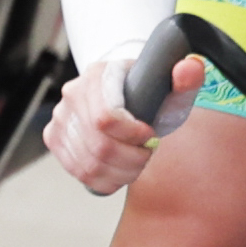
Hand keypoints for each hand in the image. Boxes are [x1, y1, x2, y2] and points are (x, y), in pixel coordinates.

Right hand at [44, 51, 201, 196]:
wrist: (123, 94)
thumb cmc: (148, 93)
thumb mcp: (171, 87)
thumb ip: (187, 78)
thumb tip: (191, 67)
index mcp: (98, 75)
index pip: (106, 118)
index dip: (132, 135)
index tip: (150, 135)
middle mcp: (72, 94)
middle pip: (99, 147)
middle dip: (131, 159)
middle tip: (146, 153)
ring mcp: (59, 117)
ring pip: (89, 165)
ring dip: (121, 173)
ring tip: (136, 162)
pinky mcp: (54, 138)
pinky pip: (79, 172)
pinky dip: (105, 180)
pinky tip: (120, 170)